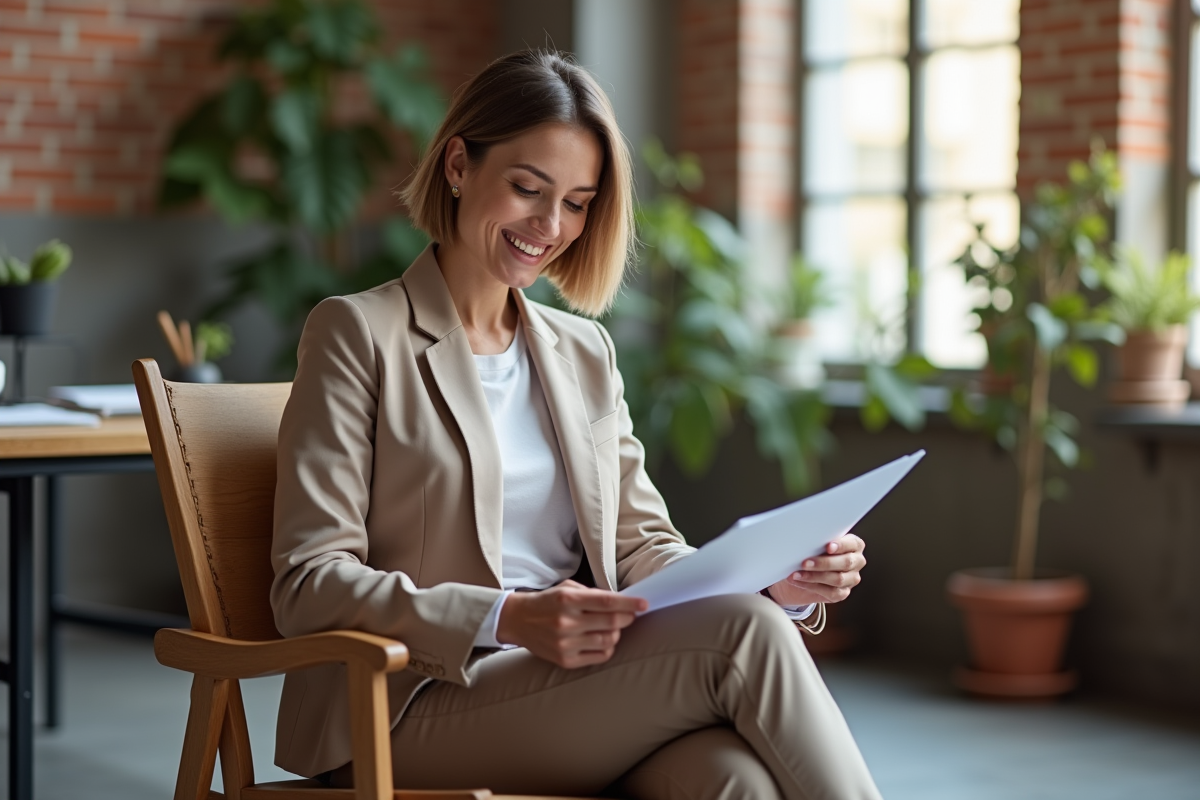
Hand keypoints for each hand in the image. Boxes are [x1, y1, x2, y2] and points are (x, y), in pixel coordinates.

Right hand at [496, 580, 647, 668]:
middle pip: (611, 622)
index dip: (629, 604)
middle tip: (630, 615)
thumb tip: (622, 602)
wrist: (517, 620)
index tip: (644, 604)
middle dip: (627, 618)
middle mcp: (566, 621)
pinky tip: (603, 640)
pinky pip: (599, 657)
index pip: (607, 602)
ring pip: (608, 641)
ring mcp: (565, 643)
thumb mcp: (567, 588)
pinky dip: (608, 648)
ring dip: (617, 633)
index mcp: (567, 599)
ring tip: (613, 627)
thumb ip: (593, 594)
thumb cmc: (547, 602)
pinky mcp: (564, 660)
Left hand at [766, 533, 865, 606]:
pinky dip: (812, 586)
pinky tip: (799, 582)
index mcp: (854, 545)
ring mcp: (852, 578)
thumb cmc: (813, 551)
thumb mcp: (816, 543)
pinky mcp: (843, 593)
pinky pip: (831, 592)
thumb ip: (818, 541)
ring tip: (797, 574)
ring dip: (814, 576)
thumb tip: (805, 539)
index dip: (841, 545)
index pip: (853, 544)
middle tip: (805, 563)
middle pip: (845, 563)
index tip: (828, 547)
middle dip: (823, 563)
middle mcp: (856, 561)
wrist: (805, 572)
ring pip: (838, 579)